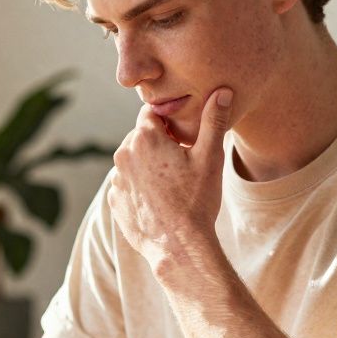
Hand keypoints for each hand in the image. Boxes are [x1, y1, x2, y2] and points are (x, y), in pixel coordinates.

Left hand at [107, 87, 232, 270]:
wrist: (178, 246)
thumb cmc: (196, 200)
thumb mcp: (210, 157)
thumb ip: (213, 120)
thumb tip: (221, 91)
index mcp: (144, 137)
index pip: (152, 113)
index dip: (170, 123)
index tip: (183, 138)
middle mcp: (123, 154)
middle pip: (141, 137)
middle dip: (159, 144)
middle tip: (182, 163)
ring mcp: (117, 179)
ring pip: (134, 161)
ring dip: (149, 165)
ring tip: (172, 184)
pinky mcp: (115, 200)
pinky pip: (128, 184)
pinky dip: (141, 187)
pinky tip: (161, 200)